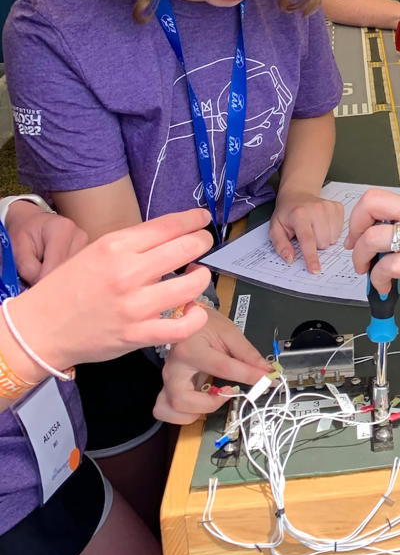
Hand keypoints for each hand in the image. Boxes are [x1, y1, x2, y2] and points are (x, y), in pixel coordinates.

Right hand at [13, 208, 215, 371]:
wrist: (40, 328)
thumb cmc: (67, 288)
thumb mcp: (94, 251)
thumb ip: (131, 244)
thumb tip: (170, 236)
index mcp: (115, 246)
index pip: (168, 226)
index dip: (194, 220)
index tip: (203, 220)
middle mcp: (128, 272)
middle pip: (186, 248)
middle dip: (203, 242)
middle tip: (203, 243)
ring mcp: (135, 306)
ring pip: (192, 285)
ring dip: (201, 277)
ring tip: (196, 275)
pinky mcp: (138, 335)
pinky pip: (182, 327)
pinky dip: (196, 317)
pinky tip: (193, 310)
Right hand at [154, 307, 270, 424]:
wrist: (185, 319)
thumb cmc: (205, 324)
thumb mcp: (229, 333)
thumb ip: (248, 354)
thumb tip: (266, 371)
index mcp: (191, 349)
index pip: (223, 368)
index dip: (249, 375)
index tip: (266, 379)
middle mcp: (174, 368)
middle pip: (182, 400)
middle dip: (209, 404)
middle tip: (228, 392)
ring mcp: (167, 380)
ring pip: (171, 410)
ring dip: (195, 412)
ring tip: (212, 398)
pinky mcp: (167, 387)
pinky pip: (167, 411)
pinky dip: (184, 414)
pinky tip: (200, 403)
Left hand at [269, 193, 343, 273]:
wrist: (298, 194)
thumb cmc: (287, 213)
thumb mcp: (276, 228)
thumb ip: (280, 245)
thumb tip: (289, 258)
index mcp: (299, 215)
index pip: (307, 240)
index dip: (311, 257)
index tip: (315, 270)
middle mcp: (316, 209)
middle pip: (322, 242)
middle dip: (315, 245)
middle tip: (306, 234)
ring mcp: (329, 207)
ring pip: (332, 239)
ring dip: (323, 239)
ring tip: (314, 229)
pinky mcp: (337, 207)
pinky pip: (339, 231)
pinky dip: (331, 232)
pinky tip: (323, 224)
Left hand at [346, 188, 399, 303]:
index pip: (385, 199)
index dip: (366, 216)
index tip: (363, 232)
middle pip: (370, 203)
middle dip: (354, 225)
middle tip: (355, 245)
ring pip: (371, 236)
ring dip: (361, 257)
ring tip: (366, 271)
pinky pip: (386, 267)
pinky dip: (377, 279)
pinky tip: (383, 287)